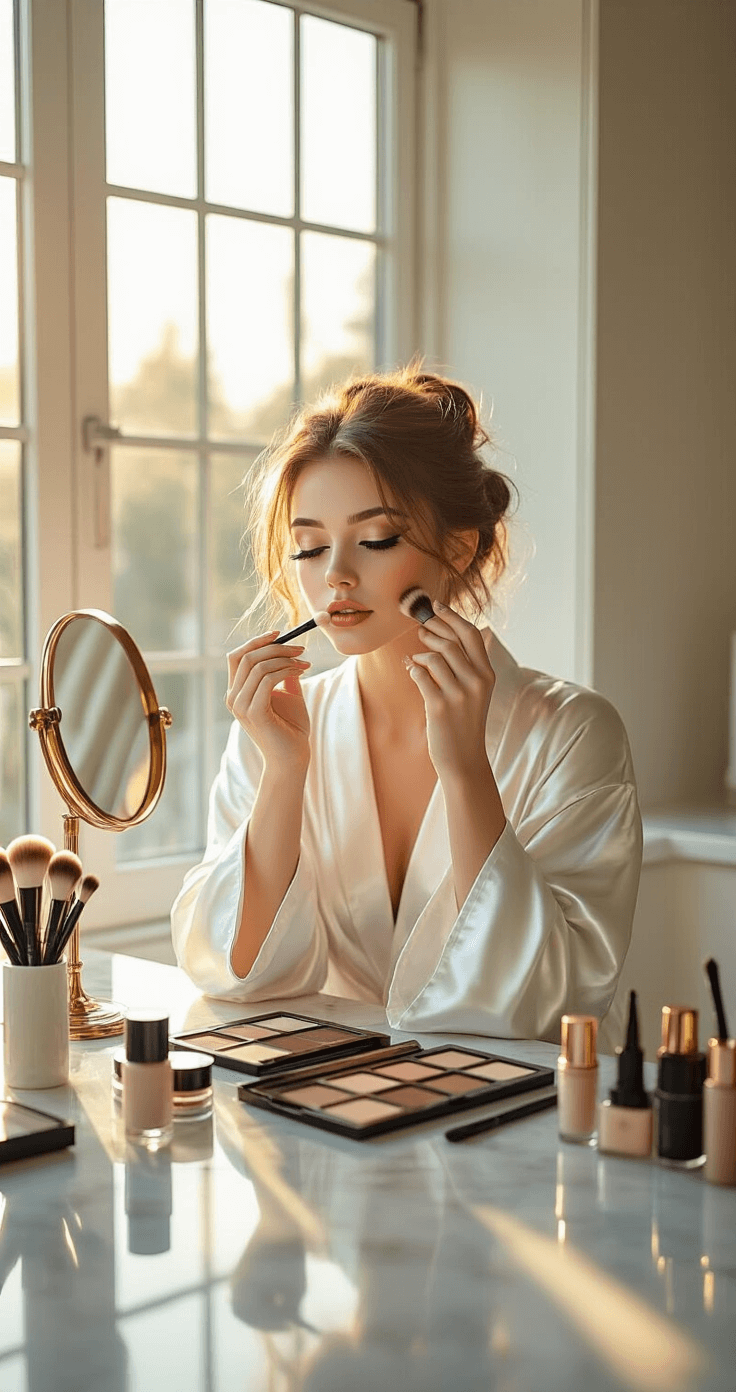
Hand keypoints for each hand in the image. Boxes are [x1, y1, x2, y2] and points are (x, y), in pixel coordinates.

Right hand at [226, 631, 311, 772]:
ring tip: (304, 663)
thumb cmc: (291, 729)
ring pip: (257, 665)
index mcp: (237, 692)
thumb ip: (284, 674)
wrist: (293, 758)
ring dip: (284, 658)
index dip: (256, 641)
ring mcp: (240, 705)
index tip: (280, 634)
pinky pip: (266, 679)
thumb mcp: (288, 695)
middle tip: (300, 648)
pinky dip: (285, 670)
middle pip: (245, 656)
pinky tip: (300, 672)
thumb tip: (290, 654)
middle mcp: (233, 698)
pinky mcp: (253, 712)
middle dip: (275, 646)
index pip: (237, 656)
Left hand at [403, 602, 495, 780]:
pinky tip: (410, 669)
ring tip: (416, 657)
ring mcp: (460, 695)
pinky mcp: (440, 707)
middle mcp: (477, 682)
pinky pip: (421, 675)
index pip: (472, 634)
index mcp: (488, 675)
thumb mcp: (475, 693)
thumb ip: (467, 666)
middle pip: (453, 641)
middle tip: (420, 628)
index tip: (435, 605)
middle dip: (433, 628)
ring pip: (435, 657)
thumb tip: (443, 637)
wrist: (464, 760)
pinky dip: (413, 668)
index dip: (451, 616)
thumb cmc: (464, 723)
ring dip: (421, 652)